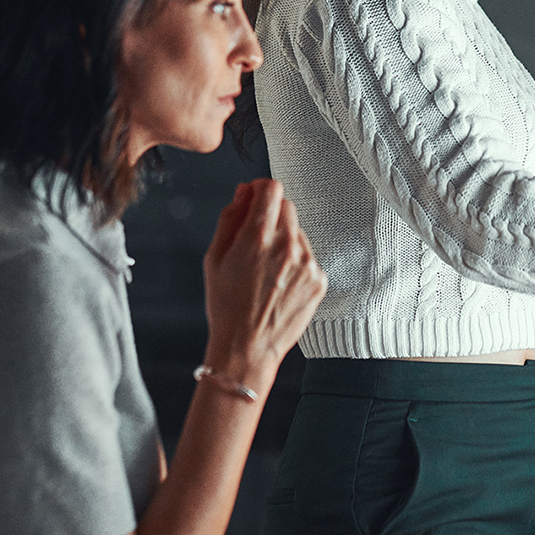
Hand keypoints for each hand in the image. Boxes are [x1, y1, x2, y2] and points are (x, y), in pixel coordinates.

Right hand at [202, 179, 326, 386]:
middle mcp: (287, 246)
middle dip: (270, 215)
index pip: (271, 187)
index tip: (254, 199)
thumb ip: (230, 218)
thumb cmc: (226, 305)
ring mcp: (308, 263)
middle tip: (254, 239)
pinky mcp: (319, 279)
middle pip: (287, 206)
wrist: (247, 347)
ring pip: (298, 232)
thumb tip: (243, 193)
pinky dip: (296, 263)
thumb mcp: (214, 258)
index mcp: (258, 236)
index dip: (260, 189)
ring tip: (266, 271)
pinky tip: (279, 284)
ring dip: (284, 240)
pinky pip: (308, 256)